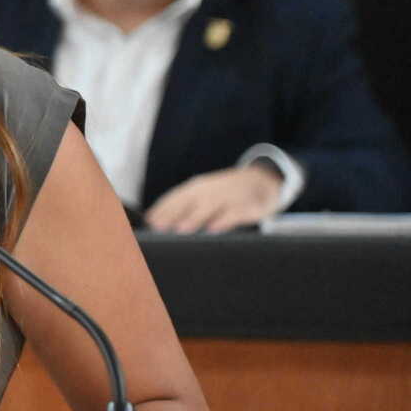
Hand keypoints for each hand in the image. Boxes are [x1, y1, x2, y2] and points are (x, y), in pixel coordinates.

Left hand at [144, 164, 281, 233]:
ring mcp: (228, 197)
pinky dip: (224, 221)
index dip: (160, 209)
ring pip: (209, 207)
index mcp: (196, 188)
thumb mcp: (204, 195)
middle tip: (157, 228)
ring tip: (180, 230)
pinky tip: (214, 229)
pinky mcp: (248, 206)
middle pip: (188, 202)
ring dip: (194, 218)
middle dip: (171, 215)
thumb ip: (184, 207)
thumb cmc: (226, 193)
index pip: (174, 198)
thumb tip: (155, 222)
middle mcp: (209, 191)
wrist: (264, 180)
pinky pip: (234, 213)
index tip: (146, 222)